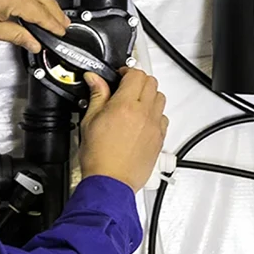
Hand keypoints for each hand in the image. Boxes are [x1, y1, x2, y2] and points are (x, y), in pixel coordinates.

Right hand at [79, 69, 168, 191]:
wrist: (110, 182)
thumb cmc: (99, 158)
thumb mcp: (90, 121)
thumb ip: (97, 96)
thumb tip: (95, 79)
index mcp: (125, 106)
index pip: (135, 74)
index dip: (127, 71)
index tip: (120, 76)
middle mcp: (143, 114)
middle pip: (151, 82)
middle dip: (139, 81)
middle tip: (126, 87)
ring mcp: (154, 126)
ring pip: (160, 98)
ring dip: (149, 96)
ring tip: (136, 103)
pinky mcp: (159, 139)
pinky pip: (164, 118)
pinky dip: (156, 114)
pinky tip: (143, 121)